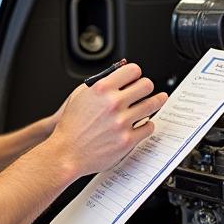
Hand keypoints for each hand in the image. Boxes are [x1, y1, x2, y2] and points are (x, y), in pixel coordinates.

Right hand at [48, 62, 167, 177]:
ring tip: (157, 101)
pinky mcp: (127, 140)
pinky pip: (149, 127)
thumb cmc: (71, 126)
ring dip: (155, 102)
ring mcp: (122, 123)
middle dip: (147, 87)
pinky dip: (147, 125)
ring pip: (152, 105)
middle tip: (147, 90)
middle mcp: (113, 104)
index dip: (136, 73)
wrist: (66, 153)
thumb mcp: (80, 97)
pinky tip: (143, 124)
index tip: (136, 78)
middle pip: (146, 85)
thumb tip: (119, 74)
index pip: (132, 70)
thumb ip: (101, 84)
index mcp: (101, 89)